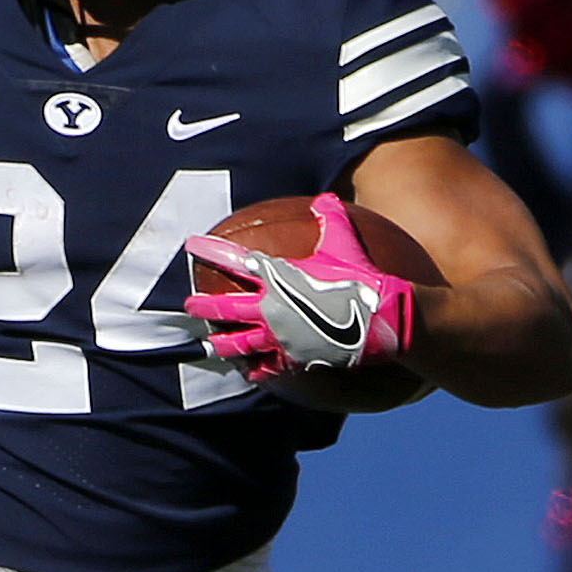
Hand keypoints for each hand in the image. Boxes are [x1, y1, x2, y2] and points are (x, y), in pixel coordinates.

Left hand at [183, 193, 415, 375]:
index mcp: (278, 277)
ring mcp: (278, 337)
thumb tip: (326, 198)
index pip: (235, 261)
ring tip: (210, 344)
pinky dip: (255, 370)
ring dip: (221, 343)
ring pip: (238, 344)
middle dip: (203, 306)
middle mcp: (270, 308)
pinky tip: (247, 373)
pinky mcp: (293, 359)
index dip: (211, 251)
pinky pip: (267, 368)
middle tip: (188, 305)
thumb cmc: (363, 276)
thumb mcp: (346, 241)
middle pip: (225, 308)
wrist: (383, 316)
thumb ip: (332, 219)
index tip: (191, 246)